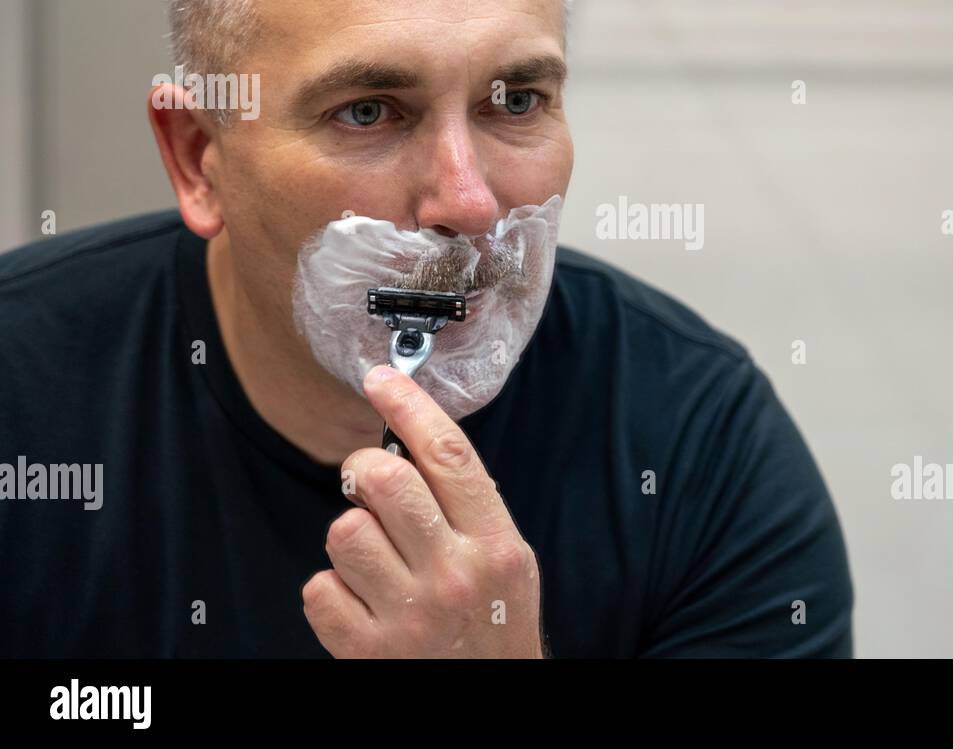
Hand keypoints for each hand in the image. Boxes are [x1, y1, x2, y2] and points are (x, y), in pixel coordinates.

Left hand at [303, 364, 543, 657]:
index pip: (447, 455)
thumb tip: (412, 438)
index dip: (410, 405)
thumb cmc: (496, 626)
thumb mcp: (508, 558)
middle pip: (386, 480)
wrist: (492, 699)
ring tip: (376, 556)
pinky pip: (318, 587)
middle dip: (365, 469)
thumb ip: (467, 506)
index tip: (383, 380)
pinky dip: (332, 589)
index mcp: (496, 546)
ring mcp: (408, 616)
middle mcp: (454, 576)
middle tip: (370, 480)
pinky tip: (362, 599)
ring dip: (352, 534)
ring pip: (344, 530)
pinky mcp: (366, 651)